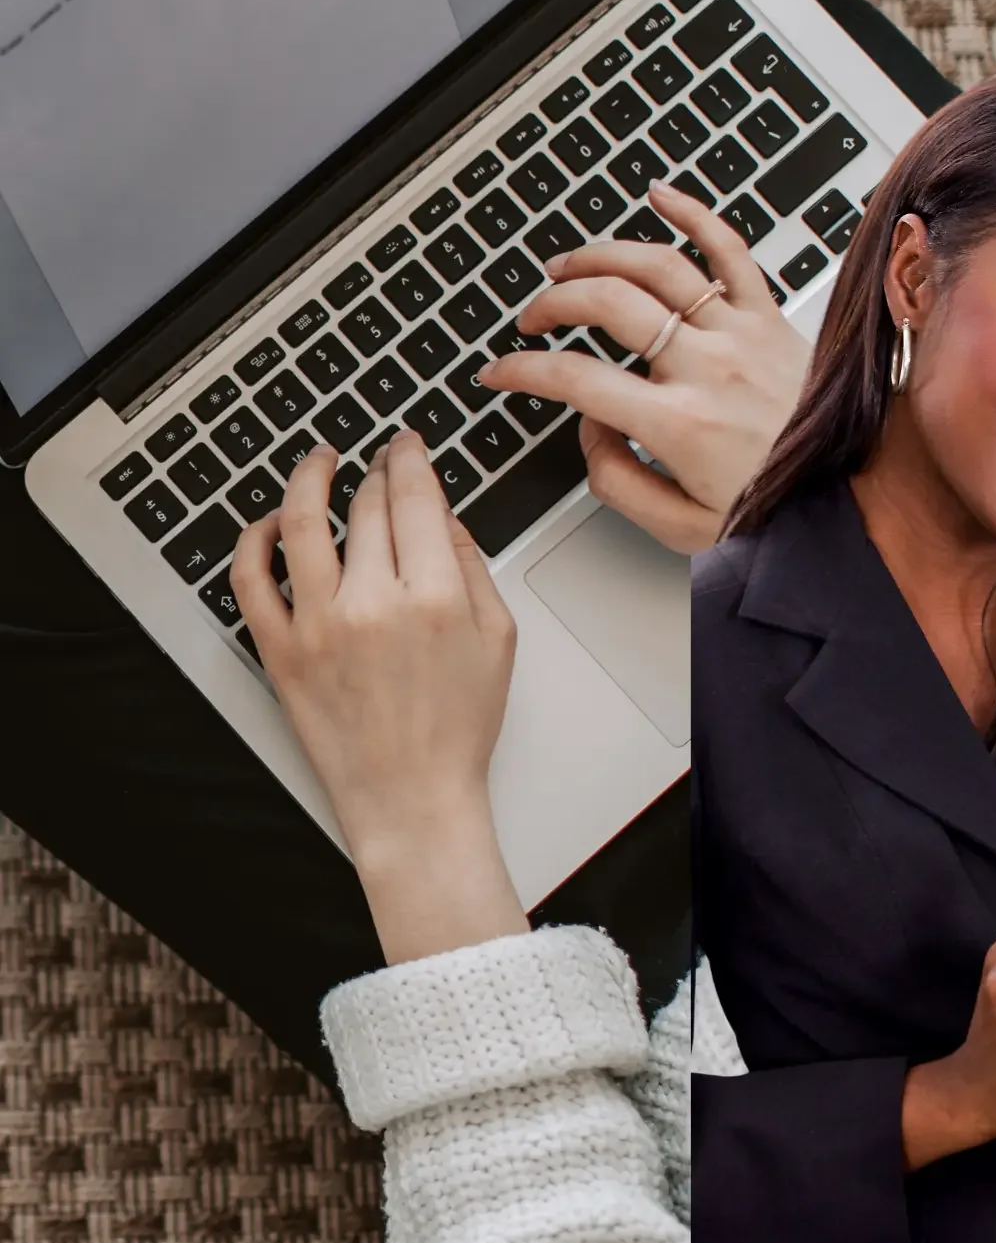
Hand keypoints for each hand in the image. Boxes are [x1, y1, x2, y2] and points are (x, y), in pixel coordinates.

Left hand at [230, 434, 525, 963]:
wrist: (412, 797)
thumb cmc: (458, 728)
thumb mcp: (496, 639)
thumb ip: (472, 567)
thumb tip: (443, 516)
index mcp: (433, 596)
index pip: (415, 497)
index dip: (410, 458)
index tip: (407, 444)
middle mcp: (372, 603)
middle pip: (367, 506)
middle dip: (375, 470)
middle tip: (379, 459)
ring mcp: (318, 625)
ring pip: (303, 523)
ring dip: (309, 479)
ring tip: (318, 461)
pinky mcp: (280, 651)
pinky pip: (251, 579)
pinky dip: (256, 540)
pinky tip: (273, 522)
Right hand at [477, 181, 809, 553]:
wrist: (851, 498)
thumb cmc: (775, 509)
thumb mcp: (683, 528)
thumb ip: (618, 481)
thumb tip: (589, 429)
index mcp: (680, 424)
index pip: (575, 379)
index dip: (523, 371)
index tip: (501, 371)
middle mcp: (708, 369)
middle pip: (608, 305)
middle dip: (553, 304)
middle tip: (533, 319)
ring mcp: (741, 334)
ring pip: (657, 266)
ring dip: (601, 256)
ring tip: (568, 265)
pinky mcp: (769, 317)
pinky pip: (730, 250)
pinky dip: (694, 214)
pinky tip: (660, 196)